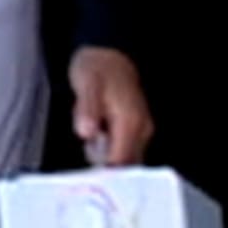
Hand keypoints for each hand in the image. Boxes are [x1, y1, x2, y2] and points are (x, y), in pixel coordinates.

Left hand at [68, 46, 153, 167]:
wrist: (108, 54)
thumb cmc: (97, 68)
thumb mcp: (87, 84)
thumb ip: (88, 109)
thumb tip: (86, 132)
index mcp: (131, 122)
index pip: (122, 163)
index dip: (104, 173)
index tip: (86, 171)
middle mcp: (142, 130)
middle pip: (124, 167)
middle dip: (101, 162)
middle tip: (87, 140)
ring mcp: (140, 132)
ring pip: (121, 160)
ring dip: (101, 153)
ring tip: (91, 128)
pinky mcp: (134, 131)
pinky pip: (120, 149)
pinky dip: (105, 146)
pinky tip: (96, 129)